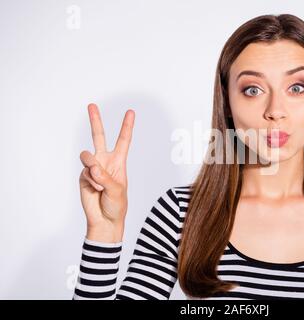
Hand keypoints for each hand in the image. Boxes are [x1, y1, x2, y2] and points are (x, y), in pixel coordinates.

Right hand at [79, 103, 134, 242]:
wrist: (104, 220)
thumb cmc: (116, 205)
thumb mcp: (118, 190)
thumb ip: (105, 177)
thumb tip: (92, 166)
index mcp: (119, 161)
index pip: (124, 140)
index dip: (127, 126)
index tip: (131, 112)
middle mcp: (105, 161)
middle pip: (99, 137)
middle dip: (95, 121)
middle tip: (92, 105)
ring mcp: (93, 168)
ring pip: (87, 156)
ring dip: (94, 170)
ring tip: (100, 183)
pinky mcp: (83, 176)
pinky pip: (85, 172)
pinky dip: (91, 181)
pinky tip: (95, 190)